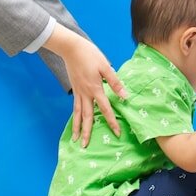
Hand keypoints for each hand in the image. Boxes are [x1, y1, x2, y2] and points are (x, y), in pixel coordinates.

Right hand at [45, 25, 127, 146]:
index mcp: (95, 89)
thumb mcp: (105, 66)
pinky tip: (75, 120)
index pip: (105, 109)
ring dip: (76, 127)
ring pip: (77, 114)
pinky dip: (74, 116)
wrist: (71, 48)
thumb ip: (115, 82)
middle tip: (85, 146)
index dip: (112, 122)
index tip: (116, 133)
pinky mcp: (74, 88)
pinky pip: (74, 106)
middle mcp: (85, 94)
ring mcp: (78, 92)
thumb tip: (124, 96)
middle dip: (87, 132)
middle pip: (87, 117)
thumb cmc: (90, 55)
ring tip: (75, 139)